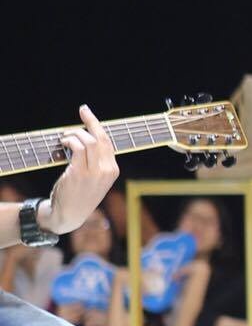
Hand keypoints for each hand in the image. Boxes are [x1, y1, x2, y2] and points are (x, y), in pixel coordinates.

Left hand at [45, 106, 119, 234]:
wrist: (68, 215)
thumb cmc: (79, 195)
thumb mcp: (95, 179)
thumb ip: (96, 162)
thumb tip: (87, 138)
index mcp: (113, 170)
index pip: (107, 142)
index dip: (97, 125)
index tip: (88, 114)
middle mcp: (106, 170)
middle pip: (100, 138)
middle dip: (91, 120)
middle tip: (82, 110)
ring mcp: (93, 172)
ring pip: (88, 141)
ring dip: (75, 133)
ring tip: (66, 135)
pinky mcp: (79, 173)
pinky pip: (76, 148)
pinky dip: (69, 140)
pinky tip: (63, 142)